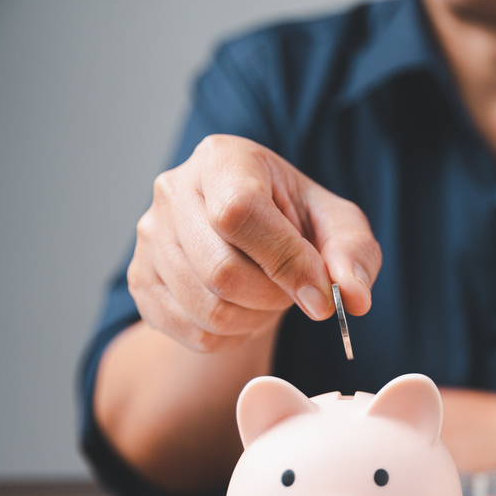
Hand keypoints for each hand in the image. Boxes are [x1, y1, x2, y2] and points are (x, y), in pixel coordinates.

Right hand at [128, 134, 380, 351]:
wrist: (251, 237)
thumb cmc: (296, 221)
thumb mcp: (337, 224)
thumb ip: (353, 254)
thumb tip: (354, 298)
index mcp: (223, 160)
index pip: (238, 213)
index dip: (284, 262)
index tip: (320, 293)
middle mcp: (174, 191)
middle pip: (220, 270)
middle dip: (274, 296)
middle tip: (295, 292)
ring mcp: (149, 237)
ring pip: (208, 308)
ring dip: (256, 318)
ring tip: (269, 297)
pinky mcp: (141, 280)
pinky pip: (193, 333)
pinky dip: (233, 336)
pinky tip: (245, 310)